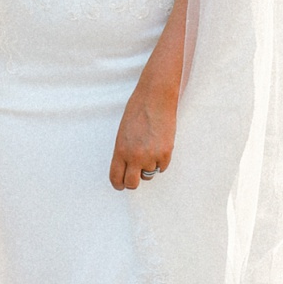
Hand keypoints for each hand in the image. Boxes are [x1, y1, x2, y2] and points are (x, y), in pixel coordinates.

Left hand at [110, 74, 177, 190]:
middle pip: (132, 183)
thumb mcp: (123, 133)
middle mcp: (135, 156)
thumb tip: (128, 167)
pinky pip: (162, 167)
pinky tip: (159, 146)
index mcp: (120, 150)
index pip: (116, 177)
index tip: (121, 184)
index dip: (118, 184)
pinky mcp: (166, 153)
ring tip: (149, 148)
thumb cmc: (138, 111)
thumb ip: (124, 152)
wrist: (156, 98)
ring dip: (149, 166)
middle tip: (135, 176)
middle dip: (133, 182)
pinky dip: (161, 161)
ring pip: (149, 174)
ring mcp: (151, 156)